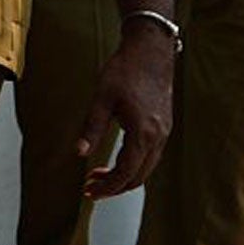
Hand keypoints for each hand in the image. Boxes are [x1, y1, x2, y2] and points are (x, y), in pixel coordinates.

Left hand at [78, 21, 173, 198]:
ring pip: (146, 168)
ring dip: (124, 176)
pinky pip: (151, 156)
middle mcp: (158, 138)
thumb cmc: (124, 71)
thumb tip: (79, 153)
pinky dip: (134, 164)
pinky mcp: (164, 127)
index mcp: (143, 133)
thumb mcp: (102, 98)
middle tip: (90, 188)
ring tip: (98, 175)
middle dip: (114, 186)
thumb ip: (91, 127)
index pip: (126, 173)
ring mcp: (164, 133)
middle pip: (138, 176)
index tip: (89, 192)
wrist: (150, 52)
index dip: (108, 186)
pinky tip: (117, 160)